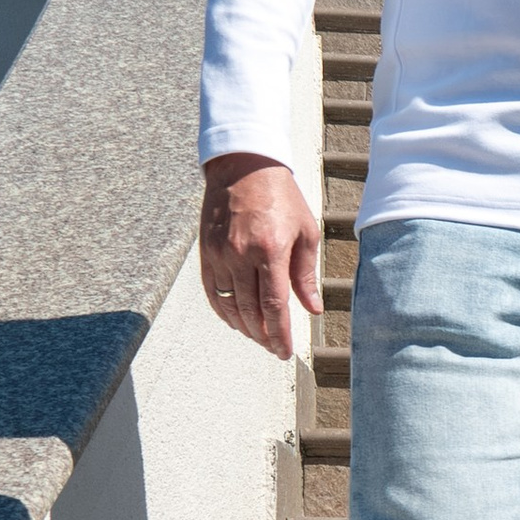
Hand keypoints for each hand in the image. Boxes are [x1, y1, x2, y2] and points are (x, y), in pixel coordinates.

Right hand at [201, 153, 323, 361]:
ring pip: (230, 306)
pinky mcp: (206, 253)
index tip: (285, 352)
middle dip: (264, 336)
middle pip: (251, 311)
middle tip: (275, 349)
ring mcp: (220, 255)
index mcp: (271, 250)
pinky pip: (212, 292)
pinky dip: (224, 312)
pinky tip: (236, 321)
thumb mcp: (305, 232)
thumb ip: (306, 274)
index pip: (274, 306)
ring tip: (260, 337)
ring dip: (245, 328)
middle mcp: (241, 255)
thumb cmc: (281, 197)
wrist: (244, 168)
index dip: (280, 334)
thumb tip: (314, 309)